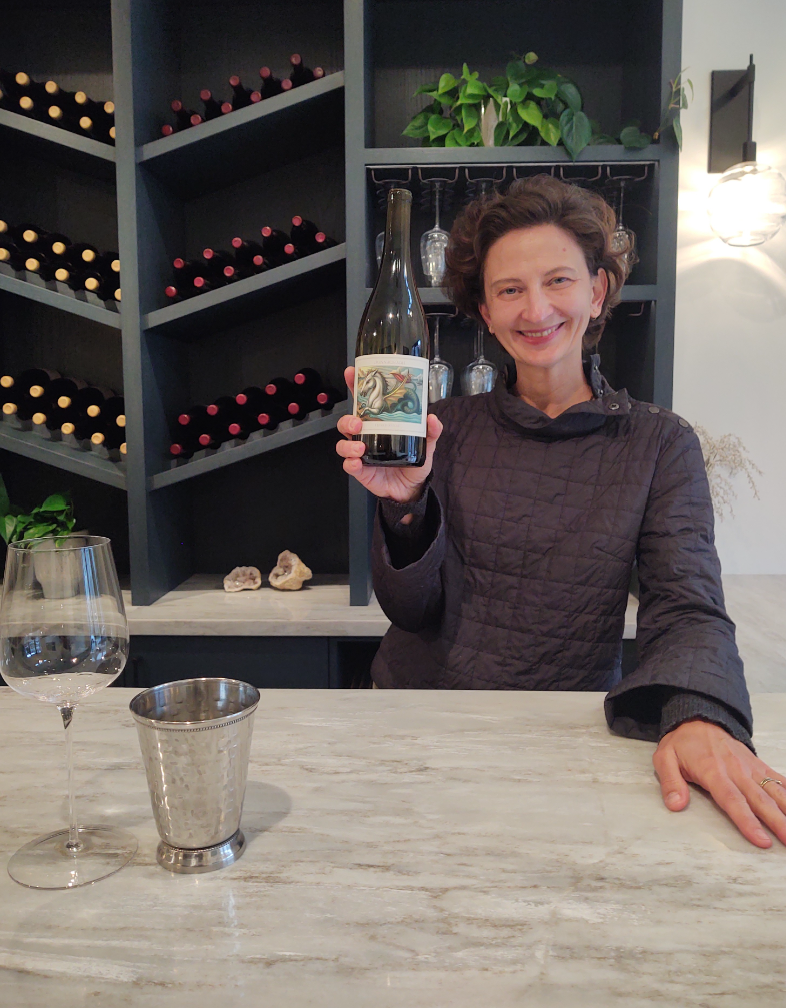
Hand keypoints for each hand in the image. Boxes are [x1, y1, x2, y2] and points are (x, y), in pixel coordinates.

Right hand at [335, 366, 442, 503]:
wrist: (412, 488)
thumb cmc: (414, 462)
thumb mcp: (427, 444)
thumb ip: (431, 431)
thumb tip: (432, 418)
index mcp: (379, 424)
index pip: (363, 402)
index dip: (356, 386)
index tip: (352, 373)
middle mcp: (366, 436)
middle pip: (347, 422)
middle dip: (347, 419)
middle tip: (358, 422)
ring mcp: (361, 453)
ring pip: (343, 443)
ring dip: (347, 443)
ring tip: (359, 446)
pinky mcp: (360, 470)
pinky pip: (348, 465)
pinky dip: (350, 462)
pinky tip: (357, 462)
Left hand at [654, 718, 785, 847]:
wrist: (699, 717)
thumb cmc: (682, 742)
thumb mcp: (664, 757)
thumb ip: (670, 782)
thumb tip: (675, 805)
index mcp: (713, 771)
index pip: (733, 800)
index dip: (748, 821)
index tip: (762, 841)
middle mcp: (736, 770)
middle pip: (759, 800)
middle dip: (777, 822)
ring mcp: (750, 767)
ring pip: (774, 791)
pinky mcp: (758, 764)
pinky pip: (778, 778)